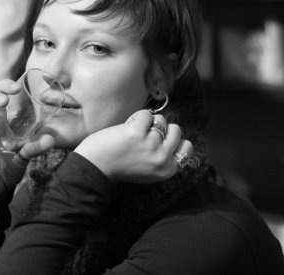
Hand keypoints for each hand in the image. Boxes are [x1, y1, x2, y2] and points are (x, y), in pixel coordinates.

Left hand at [75, 109, 193, 183]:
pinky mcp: (136, 132)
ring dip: (147, 122)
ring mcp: (150, 144)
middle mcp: (162, 158)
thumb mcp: (150, 170)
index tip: (163, 140)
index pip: (187, 147)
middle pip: (176, 129)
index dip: (175, 139)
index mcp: (167, 169)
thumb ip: (163, 157)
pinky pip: (145, 114)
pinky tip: (126, 128)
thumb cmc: (120, 167)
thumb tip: (175, 136)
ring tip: (133, 133)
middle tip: (145, 136)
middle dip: (161, 128)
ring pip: (160, 120)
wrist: (96, 167)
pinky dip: (136, 117)